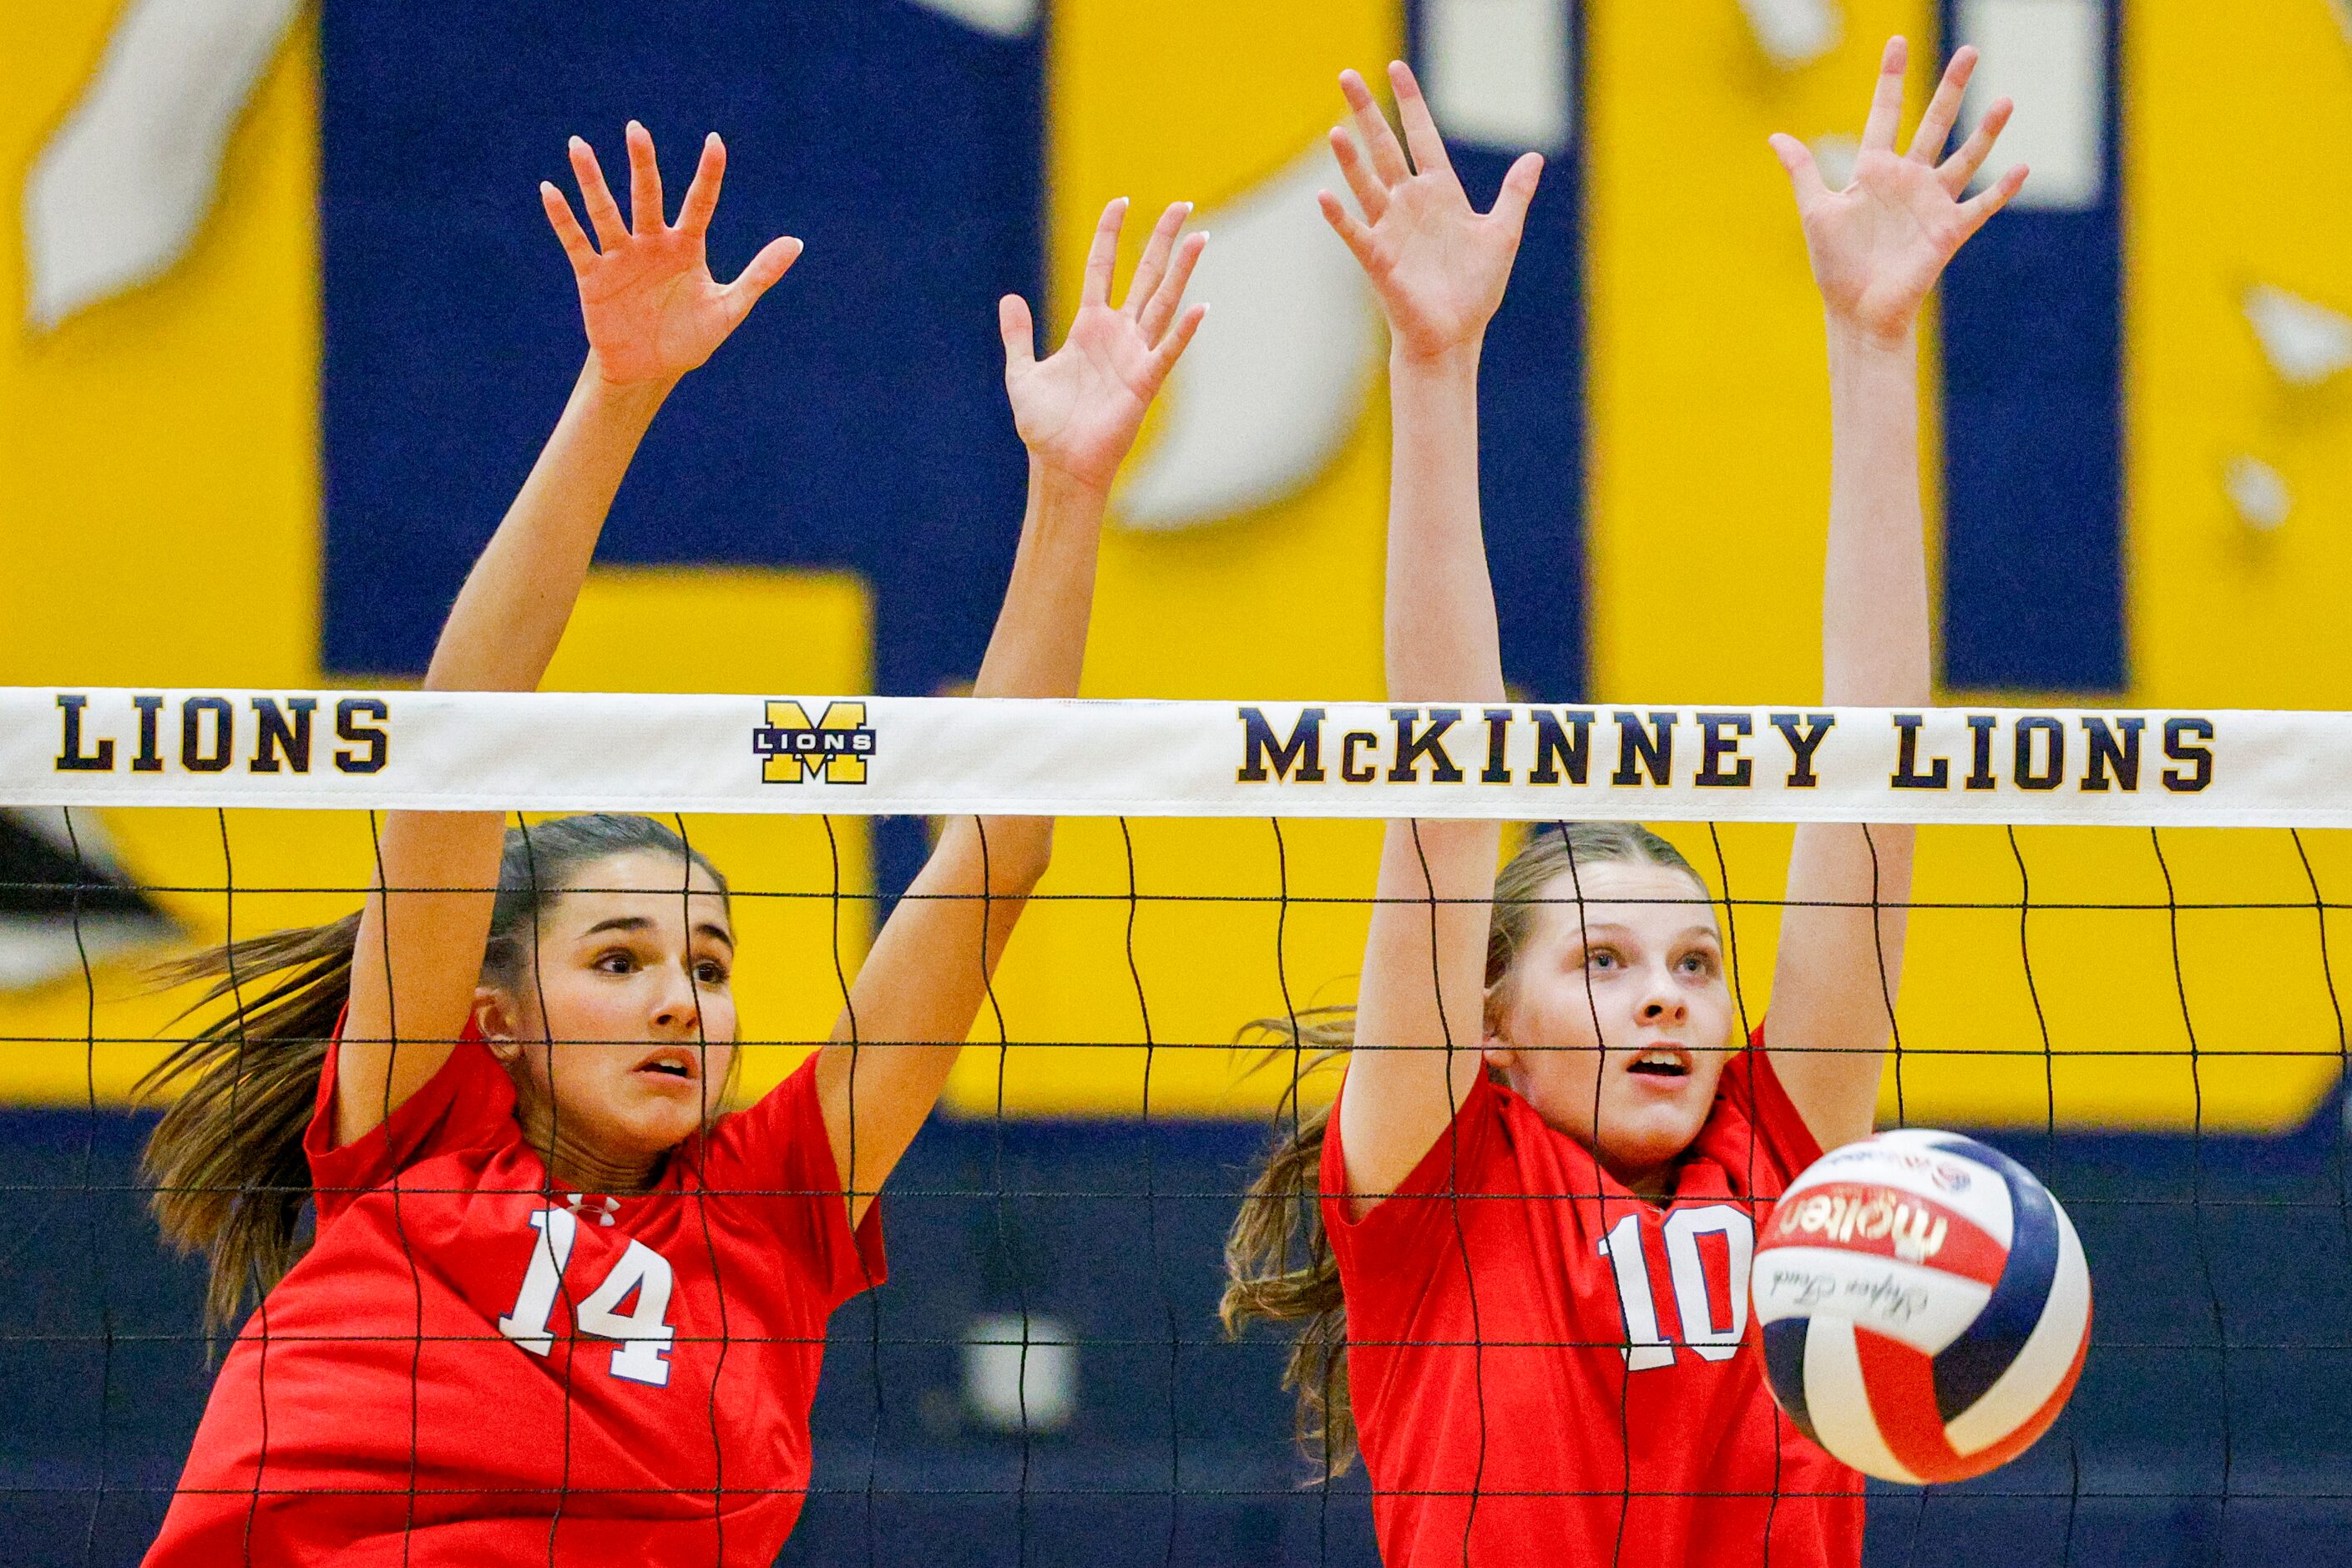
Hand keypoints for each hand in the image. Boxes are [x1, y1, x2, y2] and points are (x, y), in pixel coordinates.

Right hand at [542, 122, 800, 385]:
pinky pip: (576, 242)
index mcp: (687, 247)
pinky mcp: (594, 275)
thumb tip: (796, 243)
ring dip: (591, 180)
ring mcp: (621, 256)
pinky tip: (550, 190)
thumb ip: (760, 275)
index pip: (700, 203)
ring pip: (605, 211)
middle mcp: (652, 242)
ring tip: (577, 146)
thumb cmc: (690, 337)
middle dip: (642, 164)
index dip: (708, 174)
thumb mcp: (729, 309)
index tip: (715, 141)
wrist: (650, 370)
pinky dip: (563, 219)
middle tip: (636, 129)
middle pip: (647, 196)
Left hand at [999, 198, 1208, 494]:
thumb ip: (1018, 335)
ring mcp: (1134, 356)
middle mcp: (1117, 335)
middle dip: (1161, 239)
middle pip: (1145, 275)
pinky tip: (1201, 307)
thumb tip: (1009, 297)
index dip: (1110, 234)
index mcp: (1089, 327)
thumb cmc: (1045, 426)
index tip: (1121, 201)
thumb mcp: (1022, 373)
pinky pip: (1168, 351)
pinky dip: (1184, 331)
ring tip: (1199, 237)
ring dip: (1181, 270)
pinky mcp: (1144, 382)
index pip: (1103, 267)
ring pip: (1164, 302)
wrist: (1059, 465)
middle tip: (1181, 204)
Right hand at [1321, 62, 1541, 364]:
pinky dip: (1339, 216)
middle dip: (1367, 112)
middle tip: (1347, 75)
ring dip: (1351, 159)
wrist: (1455, 336)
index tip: (1396, 69)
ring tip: (1337, 129)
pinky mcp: (1379, 259)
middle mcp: (1410, 204)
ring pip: (1367, 184)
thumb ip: (1514, 195)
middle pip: (1385, 147)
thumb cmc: (1475, 291)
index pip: (1421, 136)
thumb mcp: (1502, 234)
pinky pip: (1355, 232)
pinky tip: (1322, 196)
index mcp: (1440, 193)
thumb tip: (1535, 157)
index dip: (1410, 102)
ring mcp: (1391, 230)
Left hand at [1771, 38, 2026, 347]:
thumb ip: (1803, 172)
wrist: (1857, 311)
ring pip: (1965, 157)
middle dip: (1951, 88)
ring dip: (1986, 131)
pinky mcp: (1948, 231)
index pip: (1884, 114)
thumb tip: (1776, 137)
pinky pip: (1981, 205)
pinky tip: (2021, 167)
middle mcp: (1908, 179)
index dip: (1890, 79)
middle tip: (1969, 50)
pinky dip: (2001, 189)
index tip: (1896, 42)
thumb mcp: (1816, 212)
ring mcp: (1931, 204)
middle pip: (1934, 123)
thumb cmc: (1835, 265)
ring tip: (2006, 100)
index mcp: (1873, 171)